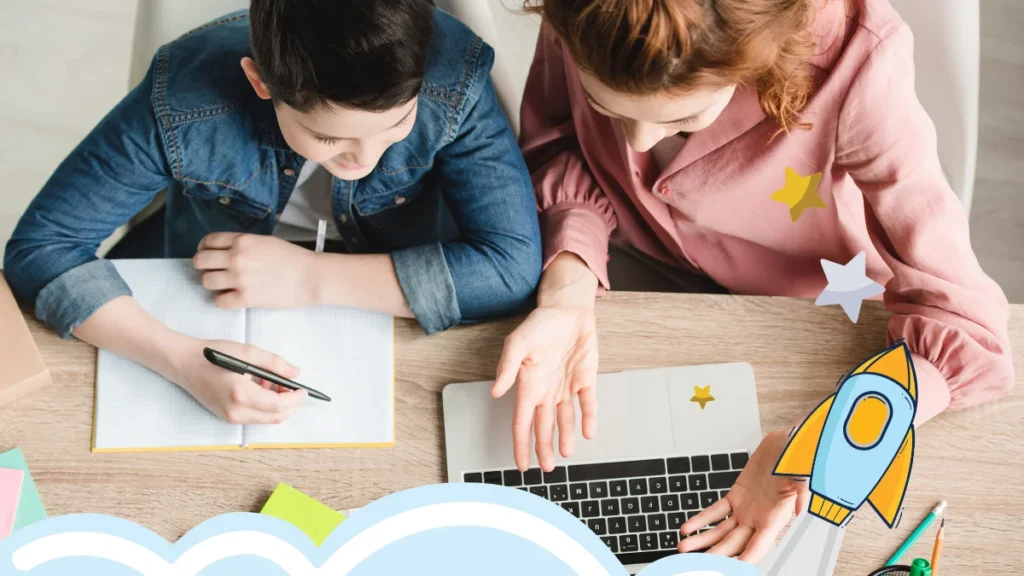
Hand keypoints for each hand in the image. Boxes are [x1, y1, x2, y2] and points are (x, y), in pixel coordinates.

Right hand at [171, 338, 307, 423]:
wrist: (183, 364)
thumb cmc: (212, 355)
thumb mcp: (247, 352)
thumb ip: (274, 363)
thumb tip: (295, 373)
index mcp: (240, 394)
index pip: (279, 406)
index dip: (295, 399)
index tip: (303, 389)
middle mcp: (236, 411)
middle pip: (275, 417)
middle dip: (290, 404)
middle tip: (293, 387)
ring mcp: (230, 417)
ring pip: (266, 418)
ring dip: (277, 404)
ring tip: (271, 381)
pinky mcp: (228, 417)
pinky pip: (255, 416)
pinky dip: (265, 405)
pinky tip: (260, 387)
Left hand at [194, 232, 317, 308]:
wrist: (310, 277)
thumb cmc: (293, 259)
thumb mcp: (265, 241)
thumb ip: (243, 244)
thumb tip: (224, 252)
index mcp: (242, 240)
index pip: (208, 241)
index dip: (204, 248)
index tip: (206, 254)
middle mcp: (237, 257)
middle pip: (201, 261)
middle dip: (203, 266)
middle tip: (212, 271)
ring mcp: (239, 278)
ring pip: (206, 281)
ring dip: (213, 283)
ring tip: (224, 285)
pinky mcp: (245, 298)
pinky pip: (219, 301)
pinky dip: (223, 300)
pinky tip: (232, 297)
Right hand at [491, 253, 599, 471]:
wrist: (567, 309)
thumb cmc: (540, 324)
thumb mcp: (518, 343)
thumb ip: (507, 368)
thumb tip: (496, 392)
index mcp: (528, 385)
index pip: (521, 422)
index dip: (521, 445)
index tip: (521, 464)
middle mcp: (546, 390)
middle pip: (543, 427)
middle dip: (544, 448)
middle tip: (547, 468)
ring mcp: (566, 386)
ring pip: (565, 420)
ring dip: (565, 437)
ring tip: (566, 454)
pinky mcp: (585, 379)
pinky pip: (587, 404)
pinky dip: (587, 418)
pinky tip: (587, 432)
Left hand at [677, 428, 810, 562]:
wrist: (789, 445)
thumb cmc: (798, 462)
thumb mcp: (802, 475)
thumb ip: (802, 493)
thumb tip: (801, 509)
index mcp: (776, 518)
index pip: (759, 546)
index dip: (745, 559)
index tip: (732, 569)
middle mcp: (759, 518)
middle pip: (734, 544)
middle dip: (715, 555)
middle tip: (696, 564)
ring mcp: (746, 509)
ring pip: (721, 531)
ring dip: (702, 541)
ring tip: (684, 548)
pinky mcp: (737, 496)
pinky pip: (716, 512)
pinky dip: (701, 521)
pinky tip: (688, 529)